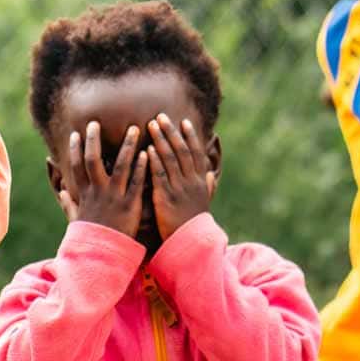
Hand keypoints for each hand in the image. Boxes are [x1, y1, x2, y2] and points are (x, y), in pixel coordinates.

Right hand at [58, 122, 144, 234]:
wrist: (104, 255)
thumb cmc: (91, 237)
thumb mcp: (76, 220)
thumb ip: (68, 204)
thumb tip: (61, 192)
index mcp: (84, 194)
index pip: (76, 166)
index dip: (75, 149)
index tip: (76, 133)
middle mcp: (98, 191)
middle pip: (93, 160)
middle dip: (93, 140)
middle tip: (95, 123)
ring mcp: (114, 196)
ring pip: (120, 165)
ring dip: (128, 146)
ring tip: (135, 129)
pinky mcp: (130, 204)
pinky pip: (137, 181)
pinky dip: (142, 167)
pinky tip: (148, 153)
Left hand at [147, 114, 216, 237]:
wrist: (190, 245)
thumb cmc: (194, 224)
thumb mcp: (204, 203)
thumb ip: (207, 186)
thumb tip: (212, 173)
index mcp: (200, 182)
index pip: (196, 154)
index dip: (190, 137)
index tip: (183, 121)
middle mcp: (191, 182)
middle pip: (182, 151)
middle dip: (171, 132)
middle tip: (161, 116)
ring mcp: (179, 188)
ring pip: (170, 159)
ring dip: (161, 140)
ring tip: (151, 125)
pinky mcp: (166, 197)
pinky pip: (160, 175)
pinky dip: (154, 160)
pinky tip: (147, 149)